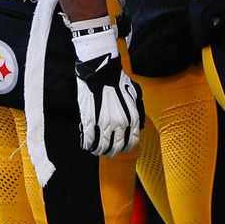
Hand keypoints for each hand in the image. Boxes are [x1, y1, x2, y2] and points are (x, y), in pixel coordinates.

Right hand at [71, 20, 142, 155]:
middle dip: (110, 152)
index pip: (132, 142)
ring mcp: (104, 123)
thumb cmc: (119, 81)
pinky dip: (87, 144)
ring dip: (97, 150)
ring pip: (101, 147)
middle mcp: (120, 123)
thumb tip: (138, 126)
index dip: (125, 148)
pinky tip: (86, 143)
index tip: (120, 148)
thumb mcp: (135, 96)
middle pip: (115, 148)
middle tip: (106, 150)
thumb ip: (138, 112)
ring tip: (94, 148)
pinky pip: (88, 139)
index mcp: (132, 117)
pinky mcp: (89, 120)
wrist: (101, 72)